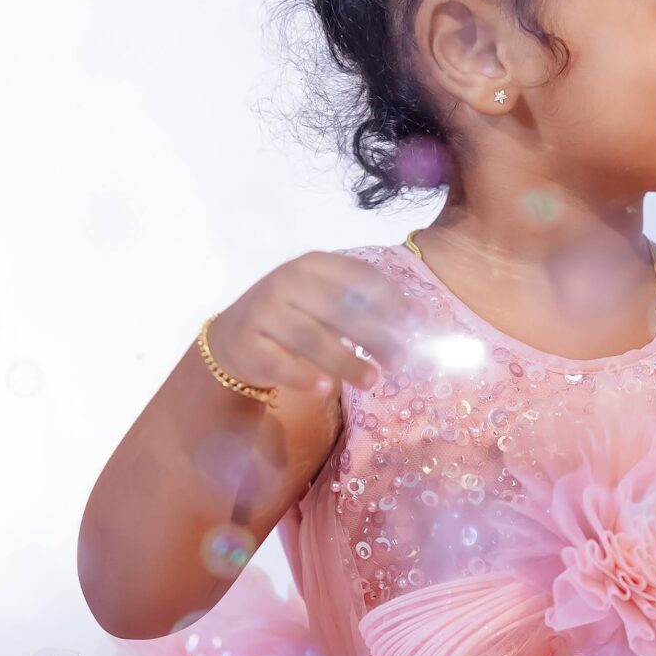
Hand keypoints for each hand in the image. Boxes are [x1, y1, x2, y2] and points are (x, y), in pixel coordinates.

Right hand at [205, 252, 416, 400]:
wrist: (234, 336)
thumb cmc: (295, 317)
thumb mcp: (330, 303)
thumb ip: (369, 306)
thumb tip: (421, 315)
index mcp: (313, 265)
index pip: (358, 277)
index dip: (389, 299)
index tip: (413, 324)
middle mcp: (287, 282)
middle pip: (338, 309)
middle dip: (374, 335)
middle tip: (399, 360)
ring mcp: (265, 311)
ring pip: (311, 338)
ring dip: (345, 361)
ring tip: (372, 380)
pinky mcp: (249, 343)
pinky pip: (280, 362)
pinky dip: (304, 376)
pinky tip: (326, 390)